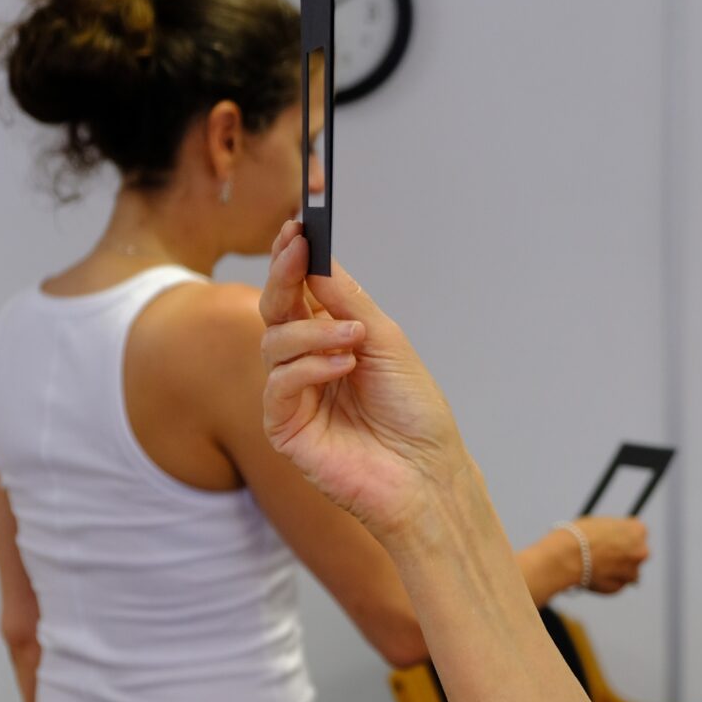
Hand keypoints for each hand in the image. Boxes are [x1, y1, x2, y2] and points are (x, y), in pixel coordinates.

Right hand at [258, 221, 466, 536]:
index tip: (297, 227)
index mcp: (333, 340)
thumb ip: (349, 303)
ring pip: (273, 343)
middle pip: (276, 310)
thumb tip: (318, 260)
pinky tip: (342, 368)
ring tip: (354, 341)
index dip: (293, 258)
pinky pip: (278, 385)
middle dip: (284, 275)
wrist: (428, 474)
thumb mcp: (388, 343)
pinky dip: (308, 368)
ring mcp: (294, 396)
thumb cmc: (415, 414)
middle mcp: (308, 364)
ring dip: (312, 332)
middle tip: (296, 249)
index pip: (300, 291)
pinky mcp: (285, 429)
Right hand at [572, 516, 648, 593]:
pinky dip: (606, 582)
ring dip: (616, 572)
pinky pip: (615, 585)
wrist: (568, 554)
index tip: (613, 540)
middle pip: (637, 554)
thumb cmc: (580, 534)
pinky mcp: (619, 587)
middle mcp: (641, 551)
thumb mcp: (602, 524)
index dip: (624, 537)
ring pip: (628, 573)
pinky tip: (591, 575)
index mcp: (638, 530)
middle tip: (607, 556)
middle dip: (625, 556)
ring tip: (594, 566)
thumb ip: (615, 532)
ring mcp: (632, 571)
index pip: (638, 534)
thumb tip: (615, 538)